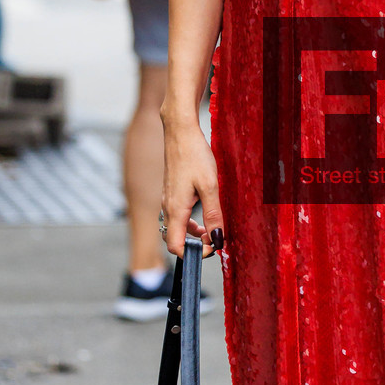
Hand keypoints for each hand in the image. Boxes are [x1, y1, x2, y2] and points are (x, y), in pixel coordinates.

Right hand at [161, 114, 224, 258]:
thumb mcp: (210, 186)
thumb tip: (217, 239)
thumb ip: (213, 215)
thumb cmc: (194, 155)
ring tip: (210, 228)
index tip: (211, 248)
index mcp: (175, 209)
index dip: (192, 253)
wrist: (180, 131)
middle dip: (193, 244)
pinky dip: (188, 220)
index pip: (175, 246)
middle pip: (174, 238)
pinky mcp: (170, 192)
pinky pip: (176, 214)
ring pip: (175, 227)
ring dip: (192, 233)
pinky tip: (202, 211)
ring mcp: (167, 199)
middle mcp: (167, 207)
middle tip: (213, 238)